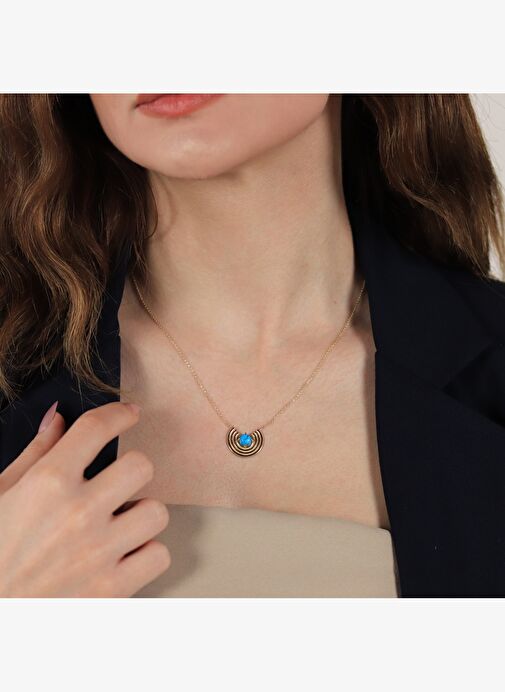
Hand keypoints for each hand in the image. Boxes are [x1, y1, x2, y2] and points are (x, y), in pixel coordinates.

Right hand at [0, 401, 169, 596]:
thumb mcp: (0, 493)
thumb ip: (35, 453)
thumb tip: (58, 418)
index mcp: (47, 483)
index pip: (97, 428)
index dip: (119, 413)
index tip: (129, 414)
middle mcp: (77, 513)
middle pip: (141, 466)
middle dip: (132, 469)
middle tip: (118, 482)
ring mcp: (98, 553)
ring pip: (156, 512)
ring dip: (141, 514)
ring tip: (119, 523)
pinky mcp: (111, 590)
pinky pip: (159, 556)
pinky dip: (145, 553)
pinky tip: (123, 554)